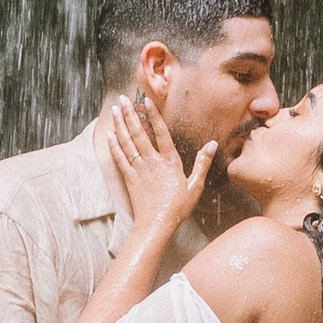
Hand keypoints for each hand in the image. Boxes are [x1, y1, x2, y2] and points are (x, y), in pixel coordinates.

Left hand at [100, 89, 215, 242]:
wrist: (157, 224)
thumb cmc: (178, 207)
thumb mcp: (195, 186)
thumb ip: (202, 163)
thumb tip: (212, 144)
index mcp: (170, 161)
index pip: (161, 133)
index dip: (153, 115)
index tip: (147, 101)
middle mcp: (152, 161)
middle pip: (139, 133)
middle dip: (130, 114)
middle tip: (123, 98)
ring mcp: (138, 169)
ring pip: (127, 142)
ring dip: (120, 124)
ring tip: (115, 109)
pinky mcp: (128, 178)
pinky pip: (119, 158)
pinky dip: (114, 145)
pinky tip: (110, 134)